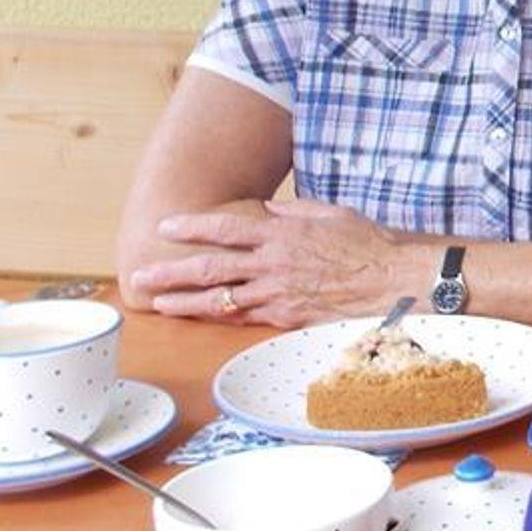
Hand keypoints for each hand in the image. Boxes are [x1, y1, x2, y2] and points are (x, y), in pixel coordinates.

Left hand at [129, 199, 410, 327]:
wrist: (392, 279)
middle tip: (139, 277)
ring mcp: (279, 294)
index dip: (192, 227)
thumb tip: (266, 212)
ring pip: (221, 300)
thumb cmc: (365, 243)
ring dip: (185, 302)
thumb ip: (293, 212)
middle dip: (171, 272)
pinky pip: (247, 318)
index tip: (165, 227)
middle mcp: (274, 264)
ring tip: (157, 303)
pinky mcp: (287, 318)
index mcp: (282, 233)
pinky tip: (202, 317)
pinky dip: (221, 317)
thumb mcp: (329, 213)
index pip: (227, 228)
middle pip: (211, 268)